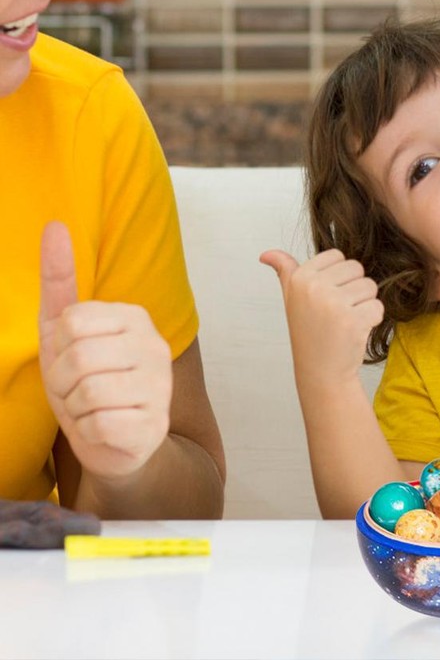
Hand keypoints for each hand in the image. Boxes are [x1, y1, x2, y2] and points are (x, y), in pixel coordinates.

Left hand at [38, 222, 172, 479]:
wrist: (116, 440)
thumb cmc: (87, 382)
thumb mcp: (64, 333)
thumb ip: (60, 279)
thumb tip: (54, 224)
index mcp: (134, 317)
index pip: (72, 321)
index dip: (59, 349)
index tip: (75, 361)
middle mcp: (155, 345)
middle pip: (77, 358)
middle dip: (63, 384)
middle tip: (80, 392)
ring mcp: (161, 385)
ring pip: (87, 392)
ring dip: (75, 409)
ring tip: (93, 410)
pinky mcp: (154, 424)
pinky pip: (98, 424)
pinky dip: (89, 432)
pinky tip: (106, 429)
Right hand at [260, 248, 383, 388]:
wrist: (321, 372)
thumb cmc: (309, 332)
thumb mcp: (291, 298)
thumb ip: (284, 271)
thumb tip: (266, 254)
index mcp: (300, 278)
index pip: (338, 255)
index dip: (339, 277)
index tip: (326, 298)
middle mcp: (314, 288)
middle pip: (356, 268)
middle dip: (353, 289)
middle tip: (338, 312)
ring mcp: (333, 304)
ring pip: (370, 286)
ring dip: (364, 304)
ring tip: (346, 322)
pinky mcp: (353, 320)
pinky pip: (377, 306)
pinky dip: (372, 320)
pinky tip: (355, 332)